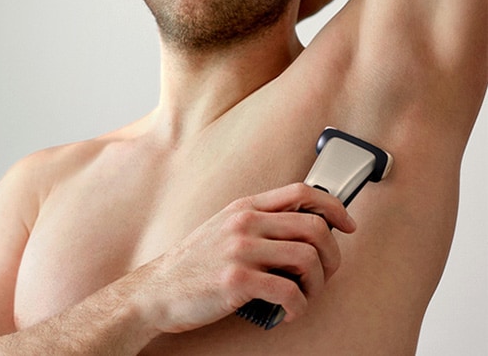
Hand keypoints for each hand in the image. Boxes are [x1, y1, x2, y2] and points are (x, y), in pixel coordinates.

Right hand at [129, 183, 356, 333]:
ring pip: (308, 258)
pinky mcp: (237, 281)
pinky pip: (289, 291)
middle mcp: (244, 223)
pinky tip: (290, 311)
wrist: (156, 291)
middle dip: (332, 255)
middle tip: (326, 273)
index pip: (302, 192)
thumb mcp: (222, 228)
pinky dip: (300, 306)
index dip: (334, 207)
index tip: (347, 225)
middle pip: (314, 227)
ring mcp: (240, 250)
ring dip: (317, 284)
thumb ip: (257, 223)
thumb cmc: (192, 264)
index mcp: (243, 208)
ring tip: (305, 295)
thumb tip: (303, 229)